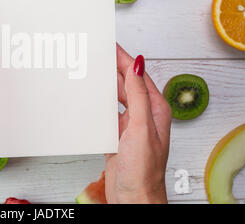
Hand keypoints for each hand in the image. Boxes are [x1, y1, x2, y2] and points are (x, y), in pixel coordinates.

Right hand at [105, 44, 171, 203]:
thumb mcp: (141, 127)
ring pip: (115, 97)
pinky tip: (90, 98)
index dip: (124, 59)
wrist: (133, 199)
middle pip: (126, 84)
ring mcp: (130, 126)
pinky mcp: (117, 136)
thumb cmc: (143, 171)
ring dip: (104, 84)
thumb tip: (137, 66)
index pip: (138, 76)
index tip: (110, 45)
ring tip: (91, 71)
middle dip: (112, 68)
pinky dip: (98, 103)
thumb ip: (138, 96)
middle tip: (96, 54)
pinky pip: (107, 113)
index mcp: (155, 110)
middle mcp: (144, 115)